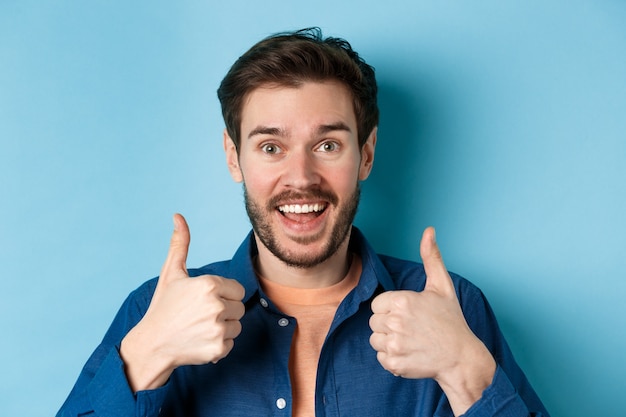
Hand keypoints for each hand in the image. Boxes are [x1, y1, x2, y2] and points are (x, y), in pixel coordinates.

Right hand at [120, 214, 245, 391]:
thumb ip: (180, 244)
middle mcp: (216, 305)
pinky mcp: (218, 348)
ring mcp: (217, 328)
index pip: (237, 289)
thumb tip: (178, 216)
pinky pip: (231, 344)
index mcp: (209, 284)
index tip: (203, 301)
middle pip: (239, 307)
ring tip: (199, 328)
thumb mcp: (171, 273)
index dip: (222, 295)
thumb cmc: (163, 307)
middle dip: (224, 311)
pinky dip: (218, 345)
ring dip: (222, 329)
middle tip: (199, 316)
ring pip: (237, 326)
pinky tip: (199, 341)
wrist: (151, 345)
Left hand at [369, 227, 494, 414]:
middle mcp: (395, 322)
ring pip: (375, 340)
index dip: (391, 309)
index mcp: (402, 301)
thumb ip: (431, 257)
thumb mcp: (442, 286)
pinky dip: (392, 358)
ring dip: (389, 342)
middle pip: (374, 321)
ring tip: (410, 341)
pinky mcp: (394, 364)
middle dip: (389, 325)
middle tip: (412, 328)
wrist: (461, 358)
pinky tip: (410, 353)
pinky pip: (380, 358)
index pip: (378, 304)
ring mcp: (394, 344)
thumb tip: (429, 230)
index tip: (409, 314)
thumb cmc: (450, 320)